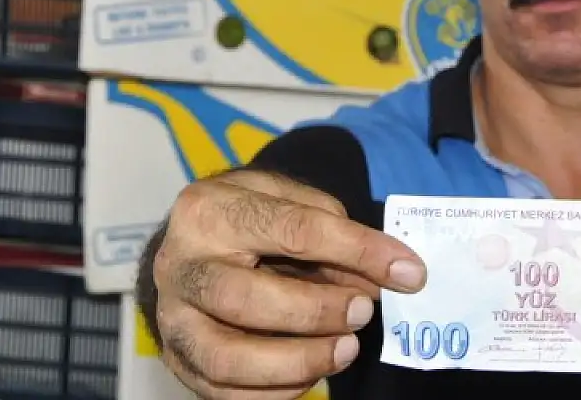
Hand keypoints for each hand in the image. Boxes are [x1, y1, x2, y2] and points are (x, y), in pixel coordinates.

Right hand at [151, 170, 425, 398]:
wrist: (196, 240)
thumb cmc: (255, 217)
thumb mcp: (291, 200)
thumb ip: (335, 231)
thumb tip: (386, 276)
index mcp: (210, 210)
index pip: (292, 230)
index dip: (358, 251)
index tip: (407, 272)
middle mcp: (179, 265)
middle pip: (243, 299)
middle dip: (315, 312)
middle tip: (363, 312)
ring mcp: (172, 317)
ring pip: (226, 357)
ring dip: (296, 362)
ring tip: (345, 350)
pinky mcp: (176, 358)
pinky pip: (221, 391)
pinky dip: (275, 392)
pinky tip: (314, 374)